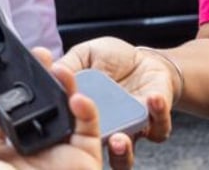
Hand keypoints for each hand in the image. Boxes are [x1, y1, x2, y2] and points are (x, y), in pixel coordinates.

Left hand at [0, 48, 133, 169]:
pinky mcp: (84, 161)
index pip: (13, 108)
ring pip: (68, 111)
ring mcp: (60, 155)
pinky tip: (76, 99)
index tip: (16, 63)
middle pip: (43, 104)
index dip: (16, 85)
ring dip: (67, 86)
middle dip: (45, 77)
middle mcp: (34, 150)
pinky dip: (87, 111)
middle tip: (42, 56)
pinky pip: (90, 130)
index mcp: (4, 150)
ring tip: (60, 69)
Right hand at [59, 37, 174, 141]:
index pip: (71, 128)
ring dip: (123, 149)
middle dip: (91, 149)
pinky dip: (157, 114)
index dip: (67, 130)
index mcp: (83, 113)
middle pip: (95, 150)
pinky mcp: (156, 122)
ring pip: (126, 155)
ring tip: (120, 138)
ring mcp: (130, 128)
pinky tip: (152, 99)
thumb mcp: (85, 54)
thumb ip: (69, 64)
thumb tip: (49, 69)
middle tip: (92, 142)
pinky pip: (158, 127)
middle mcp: (106, 127)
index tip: (65, 121)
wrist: (144, 59)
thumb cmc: (111, 58)